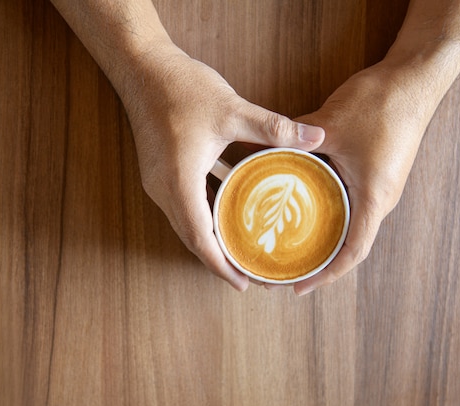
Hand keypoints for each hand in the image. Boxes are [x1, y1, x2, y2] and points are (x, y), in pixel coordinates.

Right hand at [120, 43, 325, 290]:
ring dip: (209, 240)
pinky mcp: (157, 172)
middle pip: (191, 238)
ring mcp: (156, 182)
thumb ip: (276, 128)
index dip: (221, 264)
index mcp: (180, 181)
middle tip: (247, 274)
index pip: (201, 238)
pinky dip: (201, 218)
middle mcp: (163, 189)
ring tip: (238, 251)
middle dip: (218, 260)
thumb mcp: (233, 110)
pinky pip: (180, 206)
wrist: (143, 69)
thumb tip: (317, 137)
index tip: (242, 283)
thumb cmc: (182, 89)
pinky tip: (223, 214)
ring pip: (184, 223)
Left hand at [285, 62, 430, 294]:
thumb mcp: (329, 125)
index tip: (297, 286)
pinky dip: (328, 216)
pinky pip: (351, 205)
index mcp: (373, 198)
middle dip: (318, 261)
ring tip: (290, 246)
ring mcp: (379, 188)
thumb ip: (294, 143)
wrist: (414, 79)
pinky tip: (303, 210)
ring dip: (323, 239)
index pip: (352, 253)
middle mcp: (379, 200)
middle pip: (349, 245)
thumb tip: (259, 150)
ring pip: (350, 226)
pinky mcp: (375, 174)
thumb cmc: (381, 104)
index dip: (325, 275)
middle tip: (284, 268)